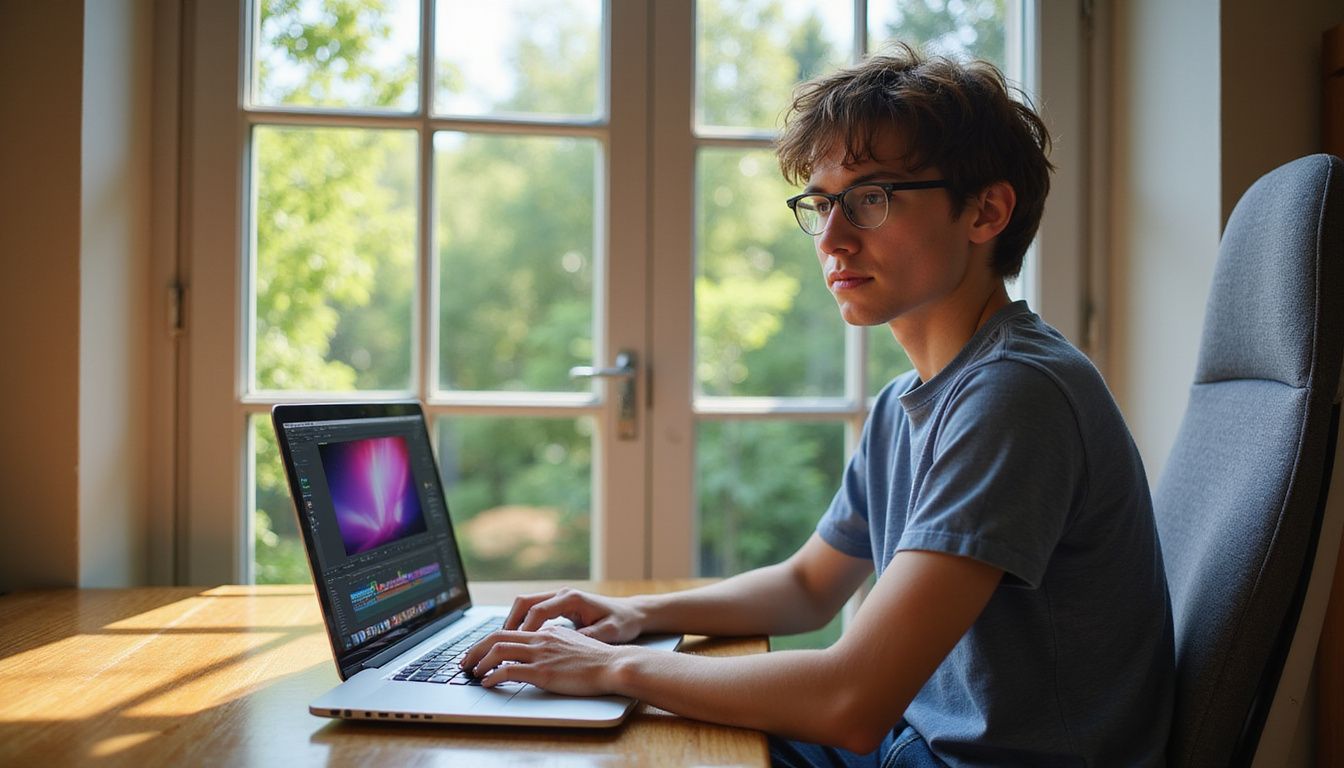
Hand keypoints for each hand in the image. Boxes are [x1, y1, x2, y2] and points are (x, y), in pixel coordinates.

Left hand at [459, 625, 632, 695]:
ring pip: (499, 650)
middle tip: (465, 661)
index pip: (510, 630)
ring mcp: (541, 654)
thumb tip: (539, 651)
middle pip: (498, 636)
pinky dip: (493, 676)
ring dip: (480, 661)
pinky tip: (488, 683)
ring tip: (472, 672)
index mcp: (547, 631)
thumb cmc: (599, 659)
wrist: (615, 665)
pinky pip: (509, 670)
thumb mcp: (573, 644)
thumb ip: (554, 644)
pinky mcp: (543, 671)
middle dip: (476, 648)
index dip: (489, 640)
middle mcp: (541, 638)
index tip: (480, 651)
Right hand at [503, 588, 645, 643]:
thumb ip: (588, 637)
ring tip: (503, 644)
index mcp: (571, 599)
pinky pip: (533, 610)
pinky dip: (522, 623)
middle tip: (498, 645)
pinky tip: (518, 641)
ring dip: (513, 622)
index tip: (516, 648)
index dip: (524, 630)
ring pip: (525, 605)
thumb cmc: (622, 622)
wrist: (633, 613)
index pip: (538, 611)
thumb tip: (569, 646)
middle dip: (509, 623)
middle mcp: (562, 594)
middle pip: (524, 602)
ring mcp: (559, 598)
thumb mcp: (609, 632)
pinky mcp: (559, 605)